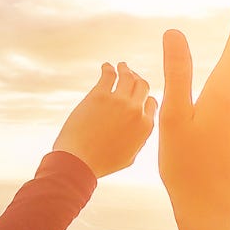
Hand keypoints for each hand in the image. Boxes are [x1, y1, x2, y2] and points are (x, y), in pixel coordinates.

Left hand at [50, 62, 156, 177]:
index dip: (144, 97)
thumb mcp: (129, 157)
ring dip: (125, 69)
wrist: (78, 161)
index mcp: (145, 126)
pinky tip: (106, 66)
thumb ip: (138, 140)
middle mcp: (136, 111)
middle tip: (131, 75)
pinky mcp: (100, 95)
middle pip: (142, 86)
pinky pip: (108, 75)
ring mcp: (119, 101)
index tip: (138, 93)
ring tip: (120, 66)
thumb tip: (140, 129)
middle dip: (137, 79)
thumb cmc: (100, 163)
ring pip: (128, 77)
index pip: (151, 103)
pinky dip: (108, 68)